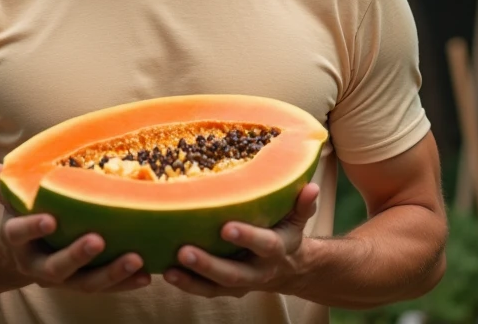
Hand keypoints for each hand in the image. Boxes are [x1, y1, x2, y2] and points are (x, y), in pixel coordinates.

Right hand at [0, 163, 151, 292]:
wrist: (18, 260)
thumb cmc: (23, 220)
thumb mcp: (11, 205)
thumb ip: (7, 188)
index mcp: (17, 241)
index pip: (20, 234)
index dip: (33, 228)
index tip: (50, 220)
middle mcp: (37, 266)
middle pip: (56, 267)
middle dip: (77, 256)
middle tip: (98, 241)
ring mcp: (62, 280)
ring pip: (85, 283)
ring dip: (111, 274)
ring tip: (136, 260)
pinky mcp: (82, 285)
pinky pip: (105, 288)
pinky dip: (125, 282)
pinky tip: (146, 275)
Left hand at [164, 182, 319, 297]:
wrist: (291, 270)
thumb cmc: (287, 233)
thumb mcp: (298, 220)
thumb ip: (302, 204)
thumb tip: (312, 187)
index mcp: (277, 251)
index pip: (264, 245)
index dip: (247, 237)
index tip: (226, 227)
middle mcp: (258, 271)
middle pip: (233, 274)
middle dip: (209, 265)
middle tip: (184, 251)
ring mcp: (240, 283)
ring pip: (215, 288)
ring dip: (192, 280)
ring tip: (169, 269)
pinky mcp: (224, 289)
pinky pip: (204, 291)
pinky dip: (186, 284)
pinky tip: (165, 273)